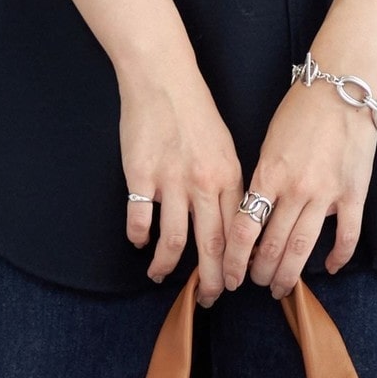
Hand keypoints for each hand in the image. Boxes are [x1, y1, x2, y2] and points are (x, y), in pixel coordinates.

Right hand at [117, 56, 244, 307]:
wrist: (162, 79)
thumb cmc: (195, 111)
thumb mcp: (225, 147)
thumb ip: (227, 185)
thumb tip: (232, 222)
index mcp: (228, 177)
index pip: (237, 233)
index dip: (236, 264)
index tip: (233, 284)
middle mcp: (203, 184)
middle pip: (211, 245)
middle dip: (212, 279)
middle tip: (208, 298)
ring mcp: (171, 181)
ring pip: (174, 240)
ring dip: (167, 265)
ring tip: (160, 276)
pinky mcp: (141, 177)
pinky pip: (141, 219)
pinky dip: (139, 236)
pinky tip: (139, 242)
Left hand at [222, 76, 375, 296]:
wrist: (342, 88)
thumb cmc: (300, 111)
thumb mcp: (267, 145)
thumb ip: (262, 182)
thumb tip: (255, 216)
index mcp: (268, 175)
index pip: (244, 230)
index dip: (234, 260)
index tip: (230, 275)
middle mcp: (295, 190)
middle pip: (272, 246)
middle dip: (260, 272)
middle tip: (256, 284)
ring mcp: (327, 194)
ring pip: (304, 248)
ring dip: (289, 274)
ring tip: (281, 287)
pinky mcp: (354, 194)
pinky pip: (347, 235)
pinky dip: (338, 257)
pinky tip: (330, 268)